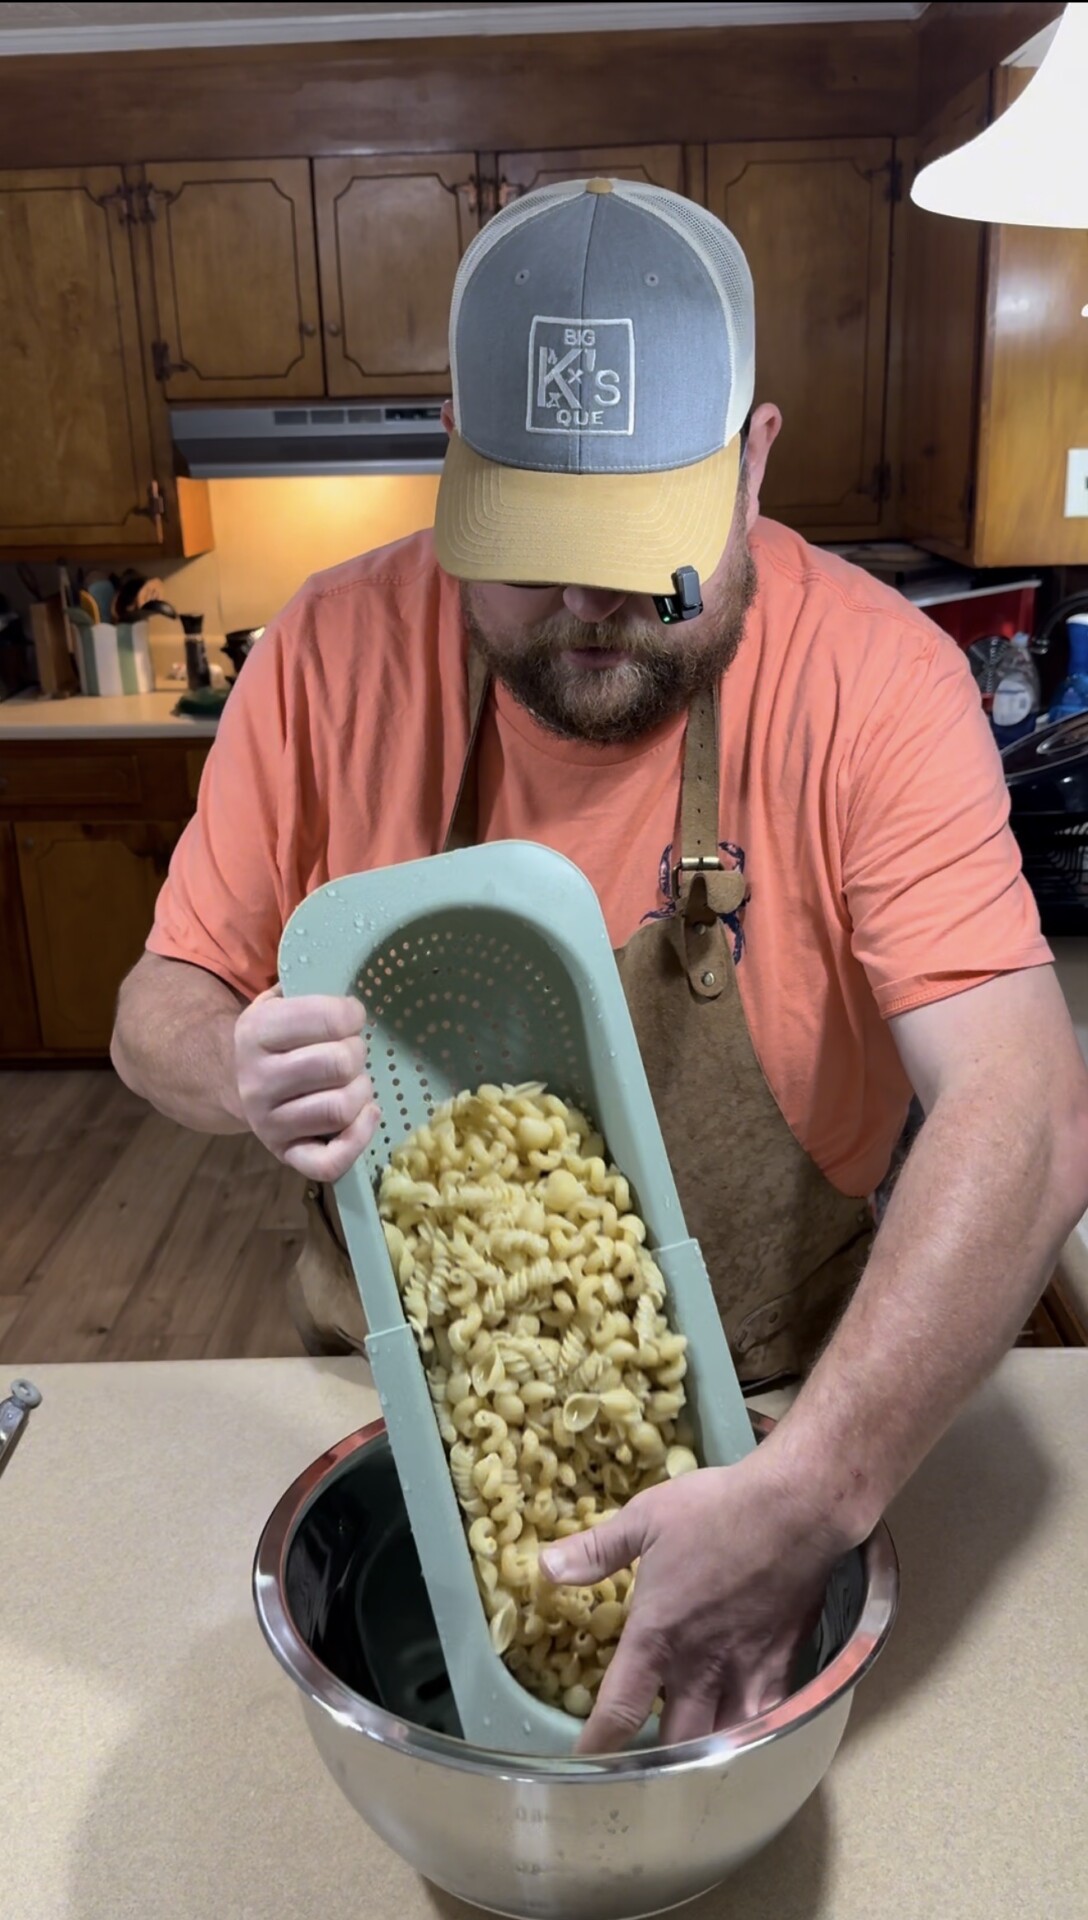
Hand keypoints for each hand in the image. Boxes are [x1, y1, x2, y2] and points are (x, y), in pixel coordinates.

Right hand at [234, 986, 379, 1179]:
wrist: (229, 1080)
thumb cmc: (272, 1037)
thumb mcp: (276, 1000)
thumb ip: (306, 984)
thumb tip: (349, 964)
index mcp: (256, 1033)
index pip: (328, 1018)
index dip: (351, 1014)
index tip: (350, 1017)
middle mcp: (258, 1081)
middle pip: (338, 1065)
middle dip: (357, 1053)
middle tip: (351, 1051)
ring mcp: (269, 1123)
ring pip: (340, 1109)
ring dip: (361, 1092)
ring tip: (354, 1082)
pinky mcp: (285, 1154)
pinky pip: (331, 1162)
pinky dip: (359, 1139)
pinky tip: (366, 1114)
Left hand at [539, 1447, 841, 1753]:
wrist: (795, 1508)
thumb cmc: (715, 1509)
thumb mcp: (644, 1519)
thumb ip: (596, 1551)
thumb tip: (545, 1568)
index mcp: (658, 1636)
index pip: (621, 1710)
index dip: (598, 1744)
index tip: (585, 1763)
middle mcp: (700, 1667)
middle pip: (676, 1745)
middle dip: (656, 1766)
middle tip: (640, 1768)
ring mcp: (746, 1671)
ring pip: (726, 1743)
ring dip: (707, 1758)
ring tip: (692, 1764)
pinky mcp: (783, 1665)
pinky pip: (767, 1719)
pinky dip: (753, 1735)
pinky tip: (746, 1734)